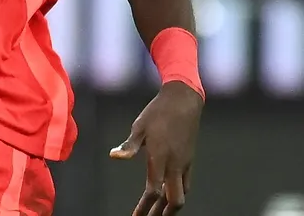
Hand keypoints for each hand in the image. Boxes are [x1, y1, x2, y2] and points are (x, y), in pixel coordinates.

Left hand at [109, 81, 203, 215]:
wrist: (184, 101)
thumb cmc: (157, 112)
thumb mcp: (139, 126)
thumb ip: (129, 145)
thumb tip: (114, 156)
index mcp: (160, 157)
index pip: (154, 190)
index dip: (145, 207)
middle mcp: (175, 164)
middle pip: (174, 200)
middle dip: (162, 214)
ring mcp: (185, 163)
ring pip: (182, 194)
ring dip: (171, 207)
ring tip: (159, 214)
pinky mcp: (189, 159)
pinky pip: (186, 184)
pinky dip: (178, 194)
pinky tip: (170, 195)